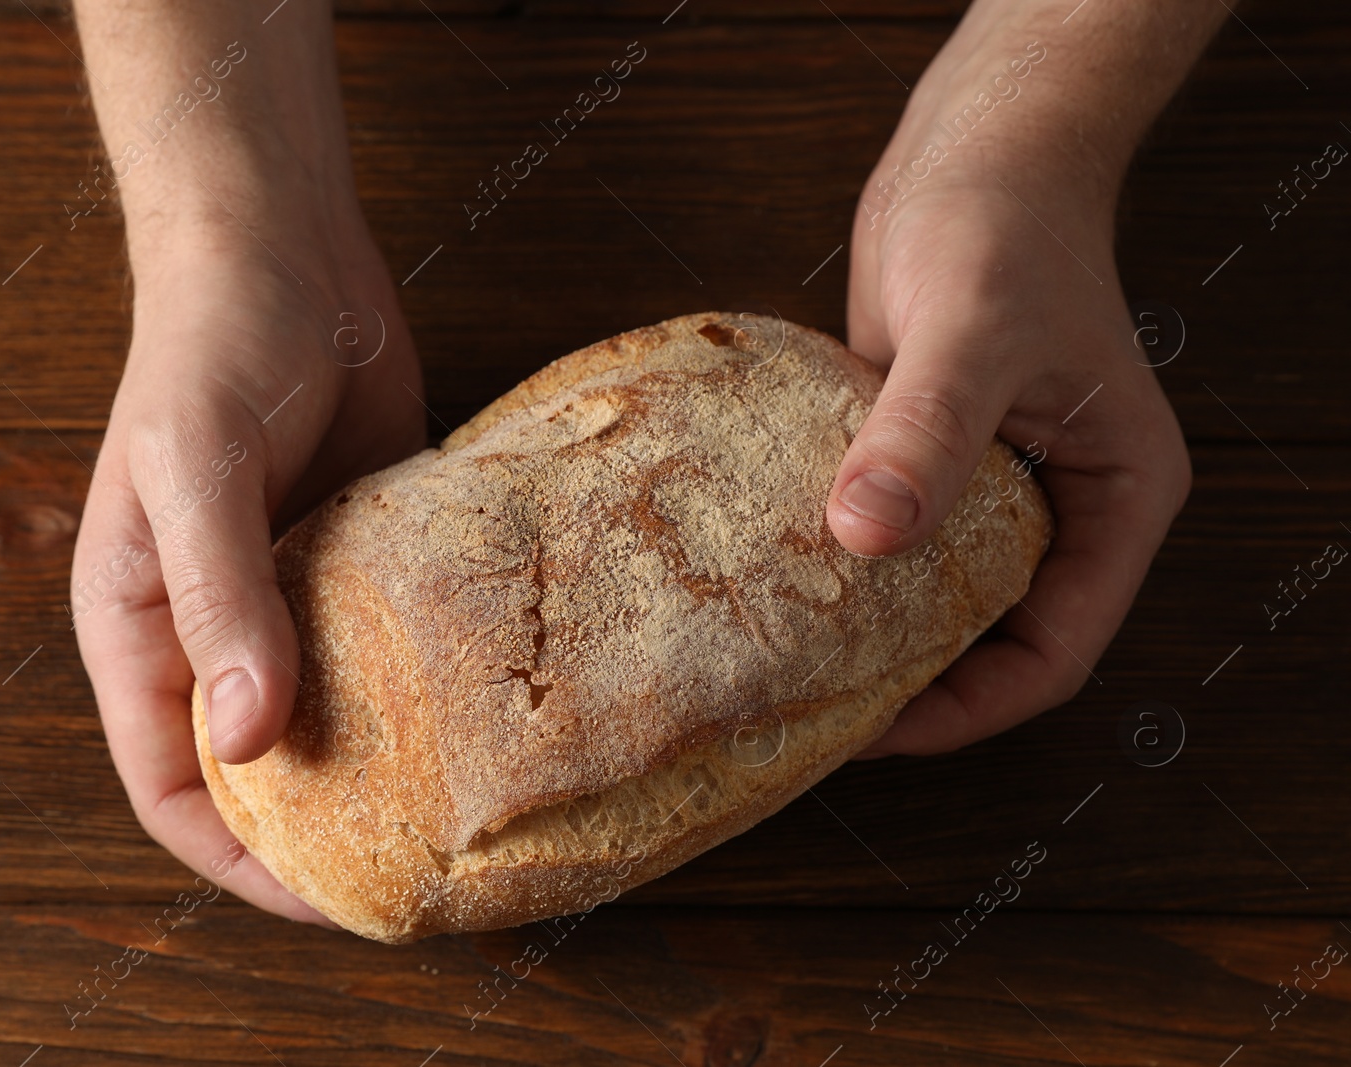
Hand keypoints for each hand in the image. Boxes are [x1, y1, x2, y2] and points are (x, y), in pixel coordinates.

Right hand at [70, 207, 423, 919]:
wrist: (285, 250)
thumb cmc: (213, 345)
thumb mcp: (199, 470)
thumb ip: (221, 601)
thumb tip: (247, 740)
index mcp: (144, 627)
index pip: (173, 786)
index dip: (239, 858)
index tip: (327, 899)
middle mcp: (217, 627)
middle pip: (261, 768)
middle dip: (325, 830)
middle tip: (420, 873)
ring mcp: (295, 595)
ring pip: (335, 713)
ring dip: (388, 764)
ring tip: (470, 812)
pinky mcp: (364, 558)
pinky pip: (392, 645)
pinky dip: (428, 685)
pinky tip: (491, 710)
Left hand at [829, 22, 1198, 754]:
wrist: (974, 156)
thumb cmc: (1004, 226)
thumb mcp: (971, 332)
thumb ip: (924, 435)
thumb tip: (867, 537)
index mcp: (1115, 503)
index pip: (1055, 651)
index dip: (970, 706)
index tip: (876, 725)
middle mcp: (1060, 508)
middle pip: (991, 638)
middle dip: (910, 682)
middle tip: (812, 711)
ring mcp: (992, 486)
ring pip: (934, 594)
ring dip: (866, 628)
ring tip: (781, 663)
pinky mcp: (926, 458)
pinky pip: (888, 535)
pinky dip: (837, 564)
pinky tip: (770, 581)